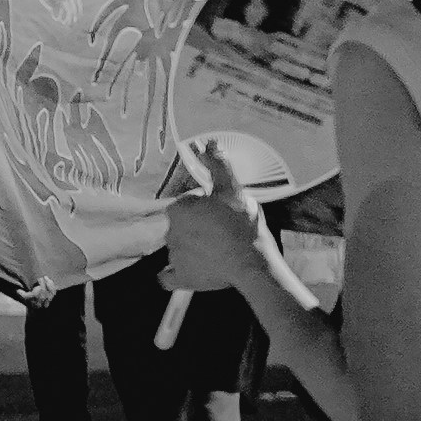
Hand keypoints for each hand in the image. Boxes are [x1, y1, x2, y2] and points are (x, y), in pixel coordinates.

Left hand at [160, 138, 271, 296]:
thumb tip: (206, 142)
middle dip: (200, 225)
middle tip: (223, 229)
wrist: (251, 262)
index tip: (222, 210)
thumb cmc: (241, 224)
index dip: (207, 205)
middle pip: (185, 225)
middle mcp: (169, 233)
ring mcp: (174, 257)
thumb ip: (218, 166)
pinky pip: (170, 276)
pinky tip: (188, 270)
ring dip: (195, 247)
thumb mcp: (232, 190)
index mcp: (177, 211)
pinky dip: (176, 273)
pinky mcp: (182, 278)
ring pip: (181, 247)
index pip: (189, 204)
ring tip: (220, 248)